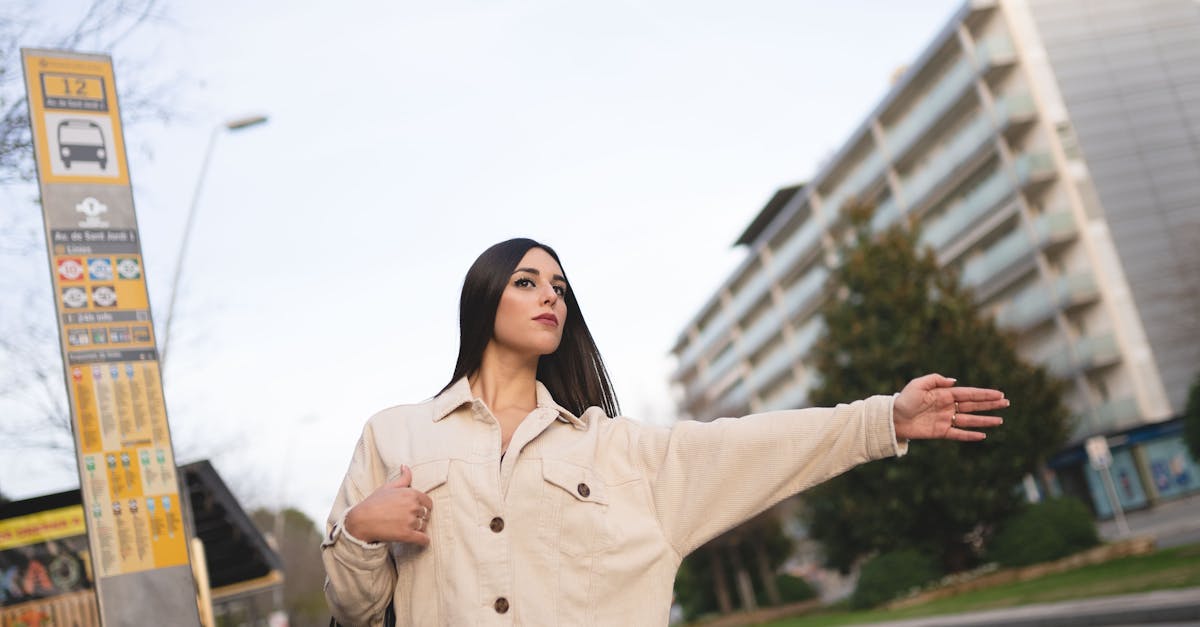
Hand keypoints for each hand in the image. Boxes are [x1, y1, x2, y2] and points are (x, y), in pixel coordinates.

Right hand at [344, 465, 432, 545]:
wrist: (361, 520)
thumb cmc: (373, 503)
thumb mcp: (388, 487)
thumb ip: (402, 478)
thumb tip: (406, 467)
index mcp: (411, 494)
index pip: (428, 502)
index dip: (424, 508)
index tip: (418, 511)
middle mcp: (413, 506)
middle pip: (426, 515)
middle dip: (420, 518)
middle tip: (411, 521)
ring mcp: (410, 521)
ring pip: (424, 526)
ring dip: (419, 529)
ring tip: (410, 529)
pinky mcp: (407, 535)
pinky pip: (423, 539)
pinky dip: (424, 541)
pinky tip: (422, 541)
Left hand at [892, 374, 1007, 441]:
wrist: (892, 418)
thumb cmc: (904, 400)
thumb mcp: (918, 384)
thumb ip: (936, 380)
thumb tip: (955, 381)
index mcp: (944, 394)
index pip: (969, 394)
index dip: (984, 394)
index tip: (1000, 394)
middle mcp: (947, 407)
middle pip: (973, 405)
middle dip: (990, 404)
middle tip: (1006, 403)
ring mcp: (945, 420)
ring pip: (970, 420)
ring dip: (985, 420)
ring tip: (1000, 420)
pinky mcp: (940, 432)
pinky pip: (958, 434)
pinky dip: (970, 435)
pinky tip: (983, 435)